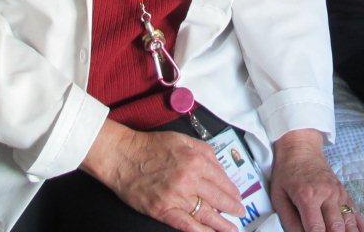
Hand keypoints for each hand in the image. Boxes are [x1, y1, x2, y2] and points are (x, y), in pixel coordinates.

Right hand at [81, 119, 243, 230]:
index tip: (237, 196)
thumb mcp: (184, 140)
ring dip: (222, 224)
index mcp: (197, 161)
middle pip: (219, 199)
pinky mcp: (164, 210)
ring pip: (207, 214)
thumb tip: (221, 169)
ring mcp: (177, 197)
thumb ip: (206, 153)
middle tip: (240, 212)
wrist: (123, 156)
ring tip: (232, 229)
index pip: (223, 180)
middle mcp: (190, 179)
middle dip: (232, 207)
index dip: (233, 191)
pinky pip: (187, 225)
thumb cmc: (152, 146)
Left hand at [270, 129, 363, 231]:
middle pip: (336, 227)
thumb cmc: (287, 173)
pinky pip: (355, 212)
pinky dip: (360, 226)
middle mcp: (327, 195)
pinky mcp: (344, 193)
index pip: (316, 228)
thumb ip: (289, 221)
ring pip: (349, 222)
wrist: (301, 148)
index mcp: (308, 197)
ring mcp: (339, 194)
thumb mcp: (279, 196)